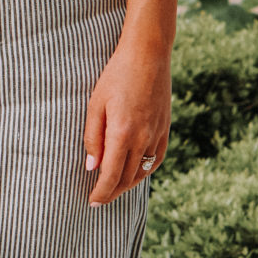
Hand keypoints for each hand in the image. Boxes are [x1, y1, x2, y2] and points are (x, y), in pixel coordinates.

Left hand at [83, 38, 170, 205]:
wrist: (147, 55)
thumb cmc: (116, 76)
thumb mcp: (96, 103)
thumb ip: (93, 137)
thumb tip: (92, 167)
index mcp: (122, 133)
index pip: (111, 175)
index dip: (101, 192)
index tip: (92, 201)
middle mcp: (142, 138)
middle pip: (126, 178)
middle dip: (112, 191)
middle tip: (99, 199)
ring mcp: (156, 135)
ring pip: (142, 172)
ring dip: (127, 184)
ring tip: (114, 188)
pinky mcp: (165, 129)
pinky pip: (156, 159)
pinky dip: (145, 171)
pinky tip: (136, 173)